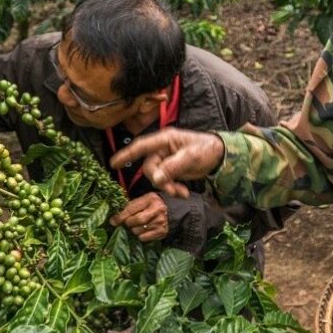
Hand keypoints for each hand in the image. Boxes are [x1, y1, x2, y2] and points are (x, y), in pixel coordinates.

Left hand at [109, 192, 168, 241]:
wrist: (169, 212)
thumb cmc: (150, 206)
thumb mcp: (141, 202)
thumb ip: (128, 208)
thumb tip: (113, 221)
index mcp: (150, 199)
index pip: (132, 209)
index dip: (121, 216)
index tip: (113, 221)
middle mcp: (158, 210)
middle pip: (136, 221)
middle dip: (129, 223)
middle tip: (128, 223)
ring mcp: (161, 221)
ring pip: (138, 231)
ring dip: (134, 230)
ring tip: (138, 226)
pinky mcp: (162, 232)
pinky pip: (144, 238)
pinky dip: (140, 235)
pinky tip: (144, 230)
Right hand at [110, 128, 224, 197]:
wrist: (219, 155)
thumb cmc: (206, 148)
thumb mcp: (191, 157)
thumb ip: (173, 167)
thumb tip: (157, 179)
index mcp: (165, 140)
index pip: (141, 146)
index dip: (126, 154)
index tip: (113, 164)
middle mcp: (162, 149)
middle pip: (150, 167)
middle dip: (160, 181)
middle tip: (173, 190)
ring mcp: (166, 160)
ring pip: (157, 177)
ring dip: (167, 187)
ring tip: (182, 193)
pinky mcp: (171, 170)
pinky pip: (165, 181)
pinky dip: (172, 189)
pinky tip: (183, 193)